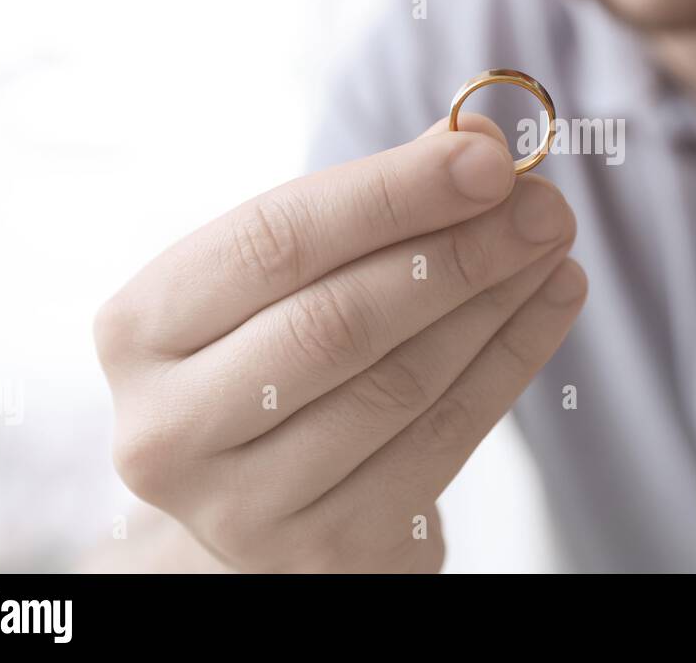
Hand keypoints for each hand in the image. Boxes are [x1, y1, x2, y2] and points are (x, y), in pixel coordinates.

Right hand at [93, 114, 583, 572]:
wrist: (263, 488)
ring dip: (496, 301)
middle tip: (542, 205)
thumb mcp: (289, 275)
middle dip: (457, 252)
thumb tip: (476, 145)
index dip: (390, 194)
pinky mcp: (330, 550)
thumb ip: (373, 204)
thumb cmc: (274, 351)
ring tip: (553, 242)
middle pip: (338, 322)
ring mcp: (244, 507)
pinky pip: (444, 438)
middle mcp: (169, 428)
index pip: (275, 241)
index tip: (487, 159)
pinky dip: (512, 359)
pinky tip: (555, 298)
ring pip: (401, 383)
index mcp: (140, 329)